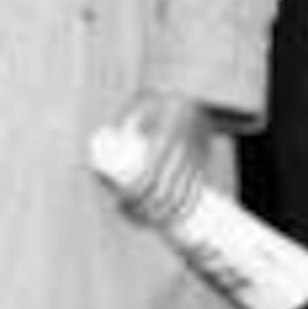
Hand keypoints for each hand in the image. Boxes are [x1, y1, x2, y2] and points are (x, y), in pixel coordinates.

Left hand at [106, 89, 219, 223]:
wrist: (195, 88)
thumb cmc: (158, 97)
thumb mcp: (137, 106)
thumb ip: (120, 128)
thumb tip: (103, 155)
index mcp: (164, 139)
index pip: (147, 179)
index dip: (132, 197)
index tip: (119, 203)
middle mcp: (181, 152)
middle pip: (162, 193)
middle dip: (144, 211)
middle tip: (128, 213)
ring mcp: (195, 158)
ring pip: (180, 197)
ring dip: (164, 216)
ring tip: (146, 221)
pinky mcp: (204, 161)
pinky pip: (197, 190)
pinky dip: (185, 208)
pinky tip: (174, 217)